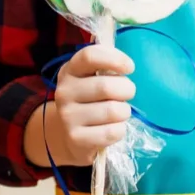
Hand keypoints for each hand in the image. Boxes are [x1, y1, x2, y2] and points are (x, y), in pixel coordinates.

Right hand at [49, 45, 135, 166]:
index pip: (90, 56)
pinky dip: (120, 130)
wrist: (71, 135)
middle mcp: (64, 91)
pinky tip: (113, 127)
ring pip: (113, 111)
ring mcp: (68, 116)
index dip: (115, 59)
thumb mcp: (92, 78)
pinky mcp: (76, 138)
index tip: (130, 67)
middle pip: (106, 86)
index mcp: (70, 70)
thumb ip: (107, 67)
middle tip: (127, 93)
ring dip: (124, 112)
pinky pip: (112, 132)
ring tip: (119, 112)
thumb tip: (127, 66)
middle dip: (127, 90)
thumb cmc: (91, 100)